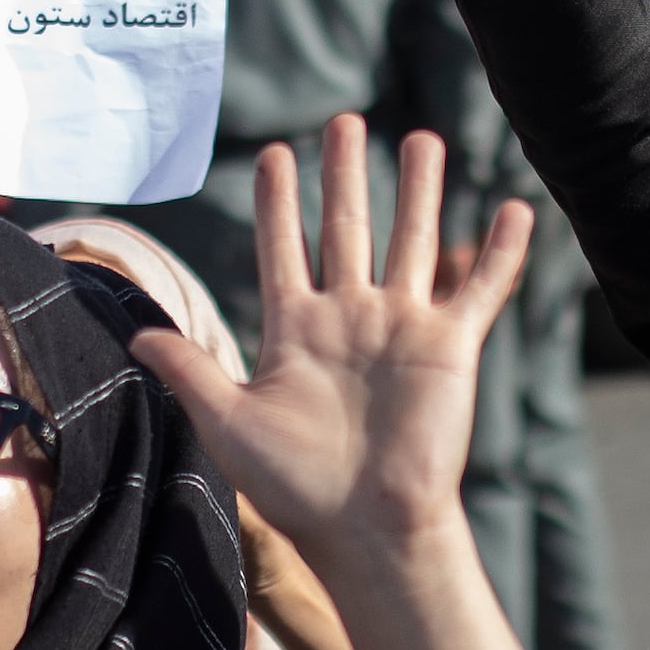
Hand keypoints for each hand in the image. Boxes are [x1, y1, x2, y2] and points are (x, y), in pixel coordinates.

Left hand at [128, 117, 527, 578]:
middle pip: (347, 228)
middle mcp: (350, 318)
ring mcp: (402, 328)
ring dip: (418, 190)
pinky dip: (498, 252)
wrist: (367, 528)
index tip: (274, 154)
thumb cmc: (295, 488)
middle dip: (345, 175)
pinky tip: (512, 210)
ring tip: (421, 139)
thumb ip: (190, 369)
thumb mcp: (228, 424)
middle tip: (344, 122)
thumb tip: (136, 332)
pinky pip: (480, 289)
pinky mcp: (450, 347)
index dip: (279, 202)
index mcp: (296, 330)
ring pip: (412, 241)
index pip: (285, 247)